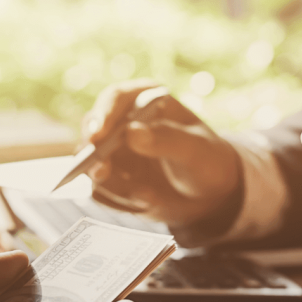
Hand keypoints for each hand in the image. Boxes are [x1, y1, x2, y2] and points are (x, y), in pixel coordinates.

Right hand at [81, 79, 241, 226]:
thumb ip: (166, 139)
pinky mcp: (112, 180)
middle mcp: (122, 123)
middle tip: (101, 171)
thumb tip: (131, 132)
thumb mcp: (195, 149)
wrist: (210, 194)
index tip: (97, 135)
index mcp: (144, 101)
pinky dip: (120, 200)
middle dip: (92, 153)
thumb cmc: (206, 161)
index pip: (115, 99)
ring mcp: (114, 153)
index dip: (102, 114)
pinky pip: (102, 191)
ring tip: (145, 196)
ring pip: (91, 164)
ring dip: (110, 183)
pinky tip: (148, 202)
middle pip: (92, 131)